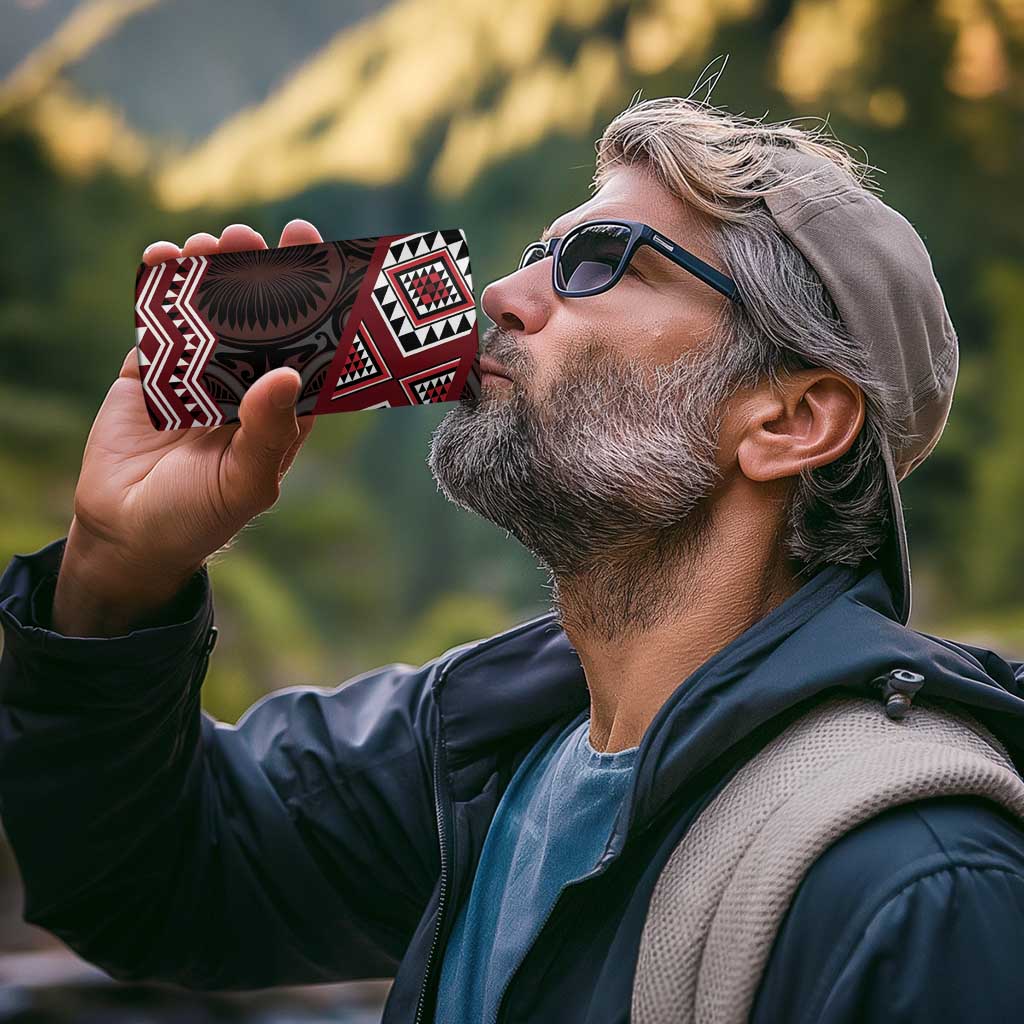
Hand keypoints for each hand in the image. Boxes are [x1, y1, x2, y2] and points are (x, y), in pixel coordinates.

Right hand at [52, 220, 322, 635]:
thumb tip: (288, 373)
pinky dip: (158, 289)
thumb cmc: (199, 517)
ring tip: (210, 243)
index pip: (306, 347)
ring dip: (211, 272)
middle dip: (258, 274)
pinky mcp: (151, 372)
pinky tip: (163, 257)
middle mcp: (244, 385)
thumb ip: (268, 432)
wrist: (126, 535)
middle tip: (253, 237)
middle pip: (258, 318)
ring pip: (209, 311)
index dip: (314, 303)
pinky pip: (158, 323)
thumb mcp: (245, 482)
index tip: (317, 256)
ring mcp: (197, 375)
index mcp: (280, 410)